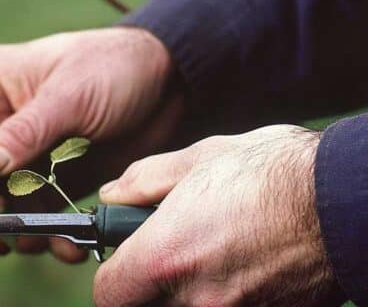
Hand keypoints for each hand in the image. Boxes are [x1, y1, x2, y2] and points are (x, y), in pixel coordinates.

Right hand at [0, 27, 181, 261]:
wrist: (170, 86)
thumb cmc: (115, 67)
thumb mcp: (70, 93)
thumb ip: (26, 130)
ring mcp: (23, 158)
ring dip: (9, 228)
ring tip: (31, 239)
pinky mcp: (50, 183)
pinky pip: (33, 216)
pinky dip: (44, 235)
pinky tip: (64, 244)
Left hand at [94, 125, 336, 305]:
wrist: (348, 197)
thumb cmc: (276, 172)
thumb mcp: (200, 159)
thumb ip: (145, 181)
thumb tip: (113, 194)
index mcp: (167, 256)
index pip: (108, 295)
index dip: (112, 277)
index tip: (123, 262)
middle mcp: (197, 298)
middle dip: (149, 287)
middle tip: (168, 256)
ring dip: (187, 291)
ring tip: (211, 255)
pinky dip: (226, 296)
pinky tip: (243, 267)